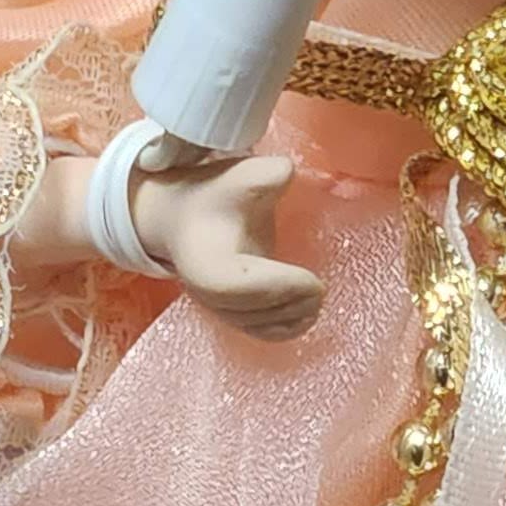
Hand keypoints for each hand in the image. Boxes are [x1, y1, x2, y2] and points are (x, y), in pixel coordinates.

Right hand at [137, 152, 323, 339]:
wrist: (185, 219)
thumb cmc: (214, 197)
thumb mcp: (237, 176)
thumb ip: (264, 173)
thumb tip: (285, 171)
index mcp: (202, 259)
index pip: (236, 285)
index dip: (278, 286)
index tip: (314, 281)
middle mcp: (203, 291)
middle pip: (249, 310)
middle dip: (290, 302)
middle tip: (320, 290)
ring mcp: (215, 307)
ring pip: (257, 325)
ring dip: (292, 316)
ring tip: (316, 298)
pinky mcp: (230, 316)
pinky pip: (259, 333)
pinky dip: (286, 330)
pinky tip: (308, 315)